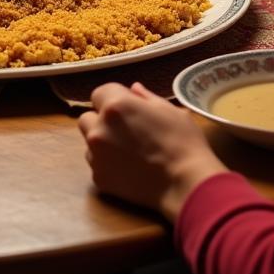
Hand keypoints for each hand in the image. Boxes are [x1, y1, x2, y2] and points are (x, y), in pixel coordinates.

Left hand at [78, 82, 227, 221]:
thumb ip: (146, 97)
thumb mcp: (169, 110)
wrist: (185, 184)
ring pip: (90, 142)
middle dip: (101, 121)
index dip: (113, 99)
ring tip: (127, 151)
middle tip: (125, 131)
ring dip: (102, 142)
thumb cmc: (183, 142)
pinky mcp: (99, 178)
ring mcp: (96, 155)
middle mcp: (99, 128)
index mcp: (115, 106)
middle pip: (88, 118)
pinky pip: (97, 164)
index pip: (99, 94)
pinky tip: (129, 169)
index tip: (128, 109)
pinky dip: (107, 164)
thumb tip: (133, 89)